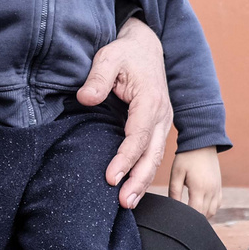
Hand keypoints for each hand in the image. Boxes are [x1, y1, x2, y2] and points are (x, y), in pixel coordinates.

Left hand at [77, 17, 172, 208]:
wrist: (147, 46)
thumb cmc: (126, 53)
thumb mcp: (109, 57)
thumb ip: (97, 77)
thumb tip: (85, 98)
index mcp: (150, 100)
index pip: (138, 136)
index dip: (125, 159)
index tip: (110, 177)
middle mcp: (162, 114)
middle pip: (152, 153)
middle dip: (139, 180)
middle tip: (124, 202)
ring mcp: (163, 122)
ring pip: (156, 157)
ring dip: (143, 181)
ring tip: (128, 203)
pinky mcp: (158, 127)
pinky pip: (153, 153)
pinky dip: (144, 172)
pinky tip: (133, 188)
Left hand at [169, 147, 221, 215]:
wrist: (202, 142)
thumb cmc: (186, 157)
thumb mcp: (176, 173)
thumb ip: (174, 191)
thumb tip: (173, 207)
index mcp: (200, 187)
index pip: (196, 212)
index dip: (187, 219)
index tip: (178, 220)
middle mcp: (211, 190)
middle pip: (205, 214)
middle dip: (194, 219)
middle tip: (182, 220)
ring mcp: (217, 189)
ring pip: (213, 211)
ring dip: (203, 216)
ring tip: (191, 215)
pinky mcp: (219, 186)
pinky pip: (217, 204)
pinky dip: (210, 209)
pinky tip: (201, 208)